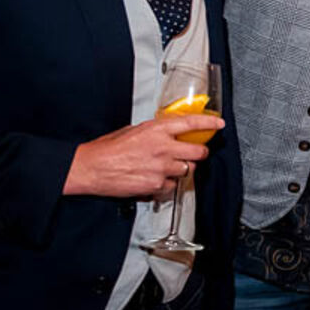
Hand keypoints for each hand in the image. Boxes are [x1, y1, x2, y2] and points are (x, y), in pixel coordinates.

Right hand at [62, 114, 222, 196]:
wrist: (90, 168)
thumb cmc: (107, 149)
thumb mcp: (133, 131)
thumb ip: (154, 133)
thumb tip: (167, 134)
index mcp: (156, 130)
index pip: (192, 124)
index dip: (209, 123)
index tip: (218, 124)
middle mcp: (163, 148)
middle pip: (199, 151)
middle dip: (200, 153)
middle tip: (196, 153)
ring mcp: (162, 168)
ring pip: (188, 170)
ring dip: (181, 169)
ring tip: (164, 167)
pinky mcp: (157, 185)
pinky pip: (172, 185)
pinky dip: (166, 183)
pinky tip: (153, 178)